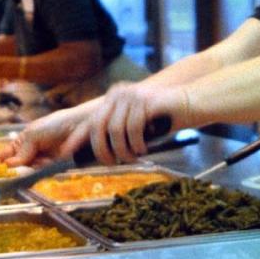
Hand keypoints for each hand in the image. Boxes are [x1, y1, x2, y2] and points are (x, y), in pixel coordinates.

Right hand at [3, 102, 101, 165]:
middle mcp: (31, 150)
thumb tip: (9, 165)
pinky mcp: (52, 165)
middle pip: (16, 164)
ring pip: (27, 169)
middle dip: (13, 168)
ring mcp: (41, 158)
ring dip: (28, 168)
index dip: (0, 161)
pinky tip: (43, 162)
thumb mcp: (33, 134)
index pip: (7, 153)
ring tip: (33, 161)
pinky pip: (41, 171)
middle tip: (9, 172)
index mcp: (23, 140)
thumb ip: (22, 150)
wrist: (79, 127)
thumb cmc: (55, 124)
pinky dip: (39, 169)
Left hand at [5, 82, 185, 166]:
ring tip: (133, 157)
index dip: (76, 138)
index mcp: (114, 99)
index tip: (65, 154)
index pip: (89, 120)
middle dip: (102, 150)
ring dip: (123, 150)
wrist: (194, 101)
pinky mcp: (145, 101)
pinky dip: (137, 143)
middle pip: (98, 126)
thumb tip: (104, 153)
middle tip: (112, 164)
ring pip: (115, 130)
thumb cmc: (167, 117)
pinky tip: (144, 149)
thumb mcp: (139, 125)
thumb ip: (121, 133)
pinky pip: (133, 128)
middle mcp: (119, 94)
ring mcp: (131, 95)